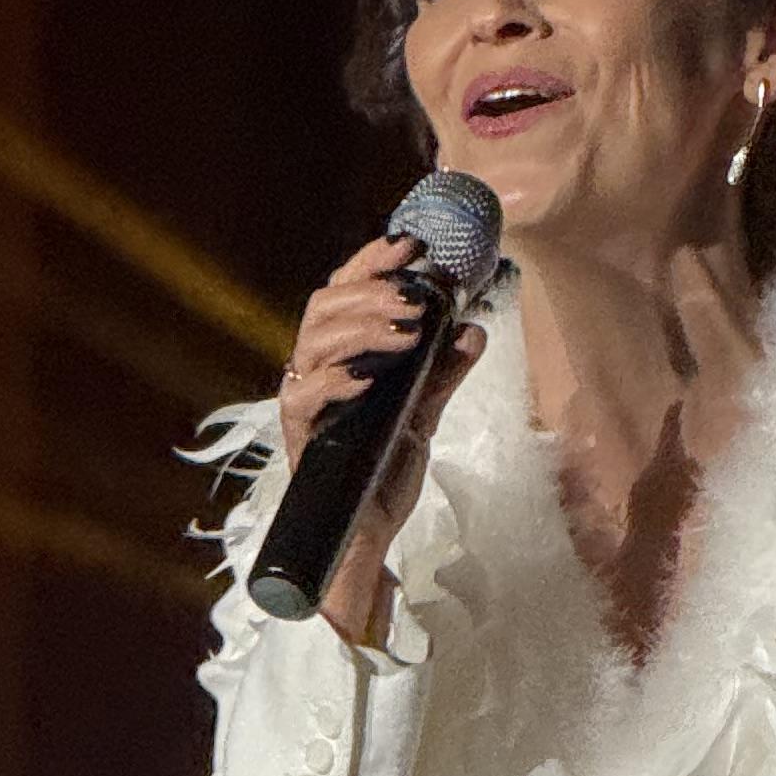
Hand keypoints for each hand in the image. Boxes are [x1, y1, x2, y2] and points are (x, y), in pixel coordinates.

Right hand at [280, 234, 486, 642]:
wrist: (369, 531)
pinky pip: (302, 395)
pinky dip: (336, 378)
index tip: (409, 244)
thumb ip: (444, 373)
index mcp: (341, 356)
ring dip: (363, 325)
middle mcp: (316, 370)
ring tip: (409, 331)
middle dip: (370, 290)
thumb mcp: (424, 414)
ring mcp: (307, 401)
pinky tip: (369, 376)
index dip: (370, 262)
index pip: (344, 292)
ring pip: (313, 340)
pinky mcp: (301, 435)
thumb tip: (473, 331)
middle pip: (324, 305)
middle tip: (415, 298)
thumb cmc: (383, 470)